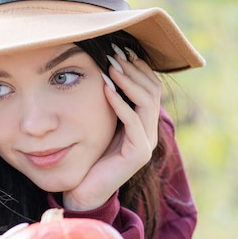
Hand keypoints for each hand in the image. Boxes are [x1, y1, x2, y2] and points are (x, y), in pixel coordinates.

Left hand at [62, 45, 162, 210]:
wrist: (84, 189)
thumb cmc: (88, 155)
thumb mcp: (100, 122)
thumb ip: (108, 101)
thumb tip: (103, 67)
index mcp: (143, 122)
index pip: (151, 86)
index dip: (139, 66)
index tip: (121, 49)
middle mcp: (150, 131)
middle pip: (153, 90)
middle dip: (134, 69)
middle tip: (115, 53)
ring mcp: (147, 143)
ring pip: (147, 103)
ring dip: (128, 82)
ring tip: (111, 67)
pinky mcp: (138, 154)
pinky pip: (133, 122)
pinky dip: (120, 103)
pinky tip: (106, 90)